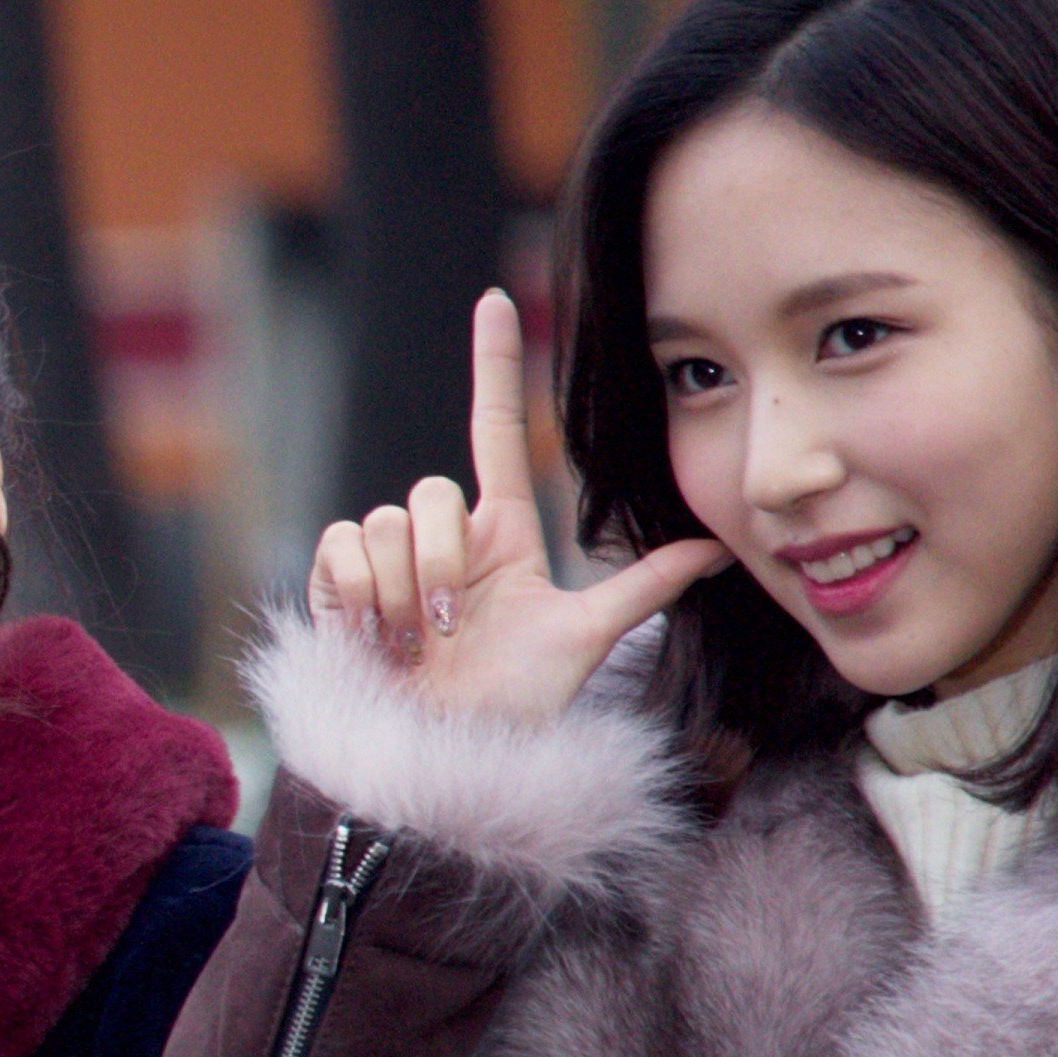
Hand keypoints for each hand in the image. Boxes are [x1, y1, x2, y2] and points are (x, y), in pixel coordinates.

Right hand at [309, 291, 728, 724]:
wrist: (441, 756)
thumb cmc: (512, 706)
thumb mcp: (583, 640)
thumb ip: (643, 587)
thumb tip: (718, 548)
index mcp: (502, 535)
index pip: (495, 429)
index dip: (494, 364)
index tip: (495, 299)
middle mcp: (443, 536)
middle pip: (433, 491)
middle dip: (446, 563)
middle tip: (456, 628)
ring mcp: (388, 557)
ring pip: (387, 520)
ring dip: (407, 592)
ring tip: (417, 644)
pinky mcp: (338, 579)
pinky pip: (344, 546)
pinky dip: (362, 593)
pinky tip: (376, 636)